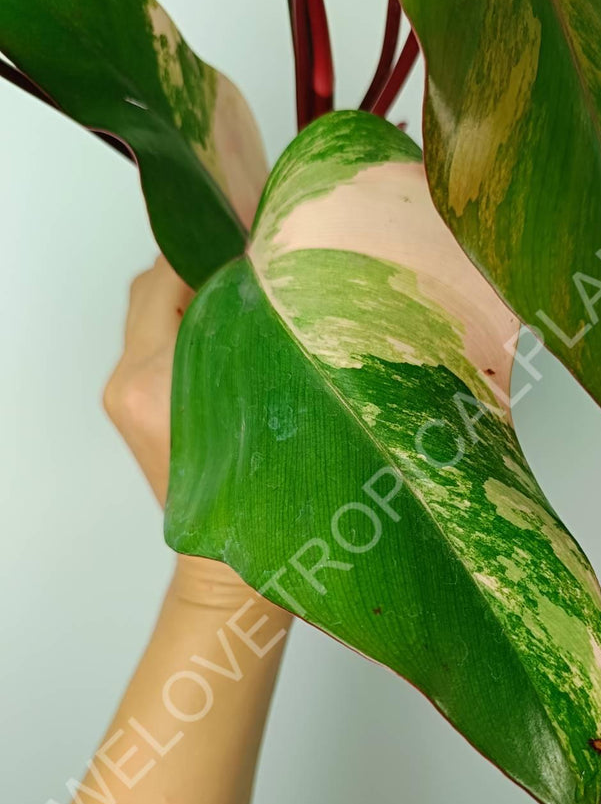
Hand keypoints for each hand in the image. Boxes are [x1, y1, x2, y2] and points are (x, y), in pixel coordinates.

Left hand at [104, 256, 251, 596]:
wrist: (230, 562)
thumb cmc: (264, 499)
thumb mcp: (274, 403)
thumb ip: (258, 337)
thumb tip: (266, 278)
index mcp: (156, 382)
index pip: (169, 277)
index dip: (211, 248)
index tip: (253, 241)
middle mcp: (128, 382)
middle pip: (150, 288)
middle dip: (198, 266)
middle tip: (250, 266)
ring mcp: (123, 394)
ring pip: (149, 312)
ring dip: (191, 295)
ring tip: (242, 300)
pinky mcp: (128, 405)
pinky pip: (150, 340)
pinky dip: (183, 324)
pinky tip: (225, 335)